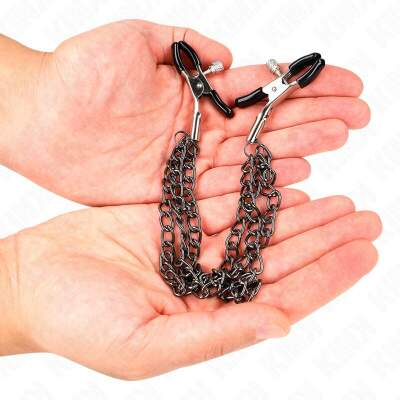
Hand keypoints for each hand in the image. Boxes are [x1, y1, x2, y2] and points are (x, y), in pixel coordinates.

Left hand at [0, 20, 368, 204]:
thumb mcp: (134, 40)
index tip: (346, 86)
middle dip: (312, 119)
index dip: (303, 88)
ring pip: (251, 158)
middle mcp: (198, 130)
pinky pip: (220, 191)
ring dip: (295, 151)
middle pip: (265, 125)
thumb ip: (185, 44)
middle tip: (356, 119)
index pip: (260, 90)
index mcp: (193, 94)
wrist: (39, 115)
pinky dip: (255, 186)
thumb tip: (227, 53)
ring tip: (335, 147)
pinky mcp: (169, 191)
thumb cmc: (77, 72)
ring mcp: (186, 162)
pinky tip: (289, 182)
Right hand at [1, 194, 380, 378]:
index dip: (326, 274)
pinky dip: (250, 187)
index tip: (364, 251)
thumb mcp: (148, 344)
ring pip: (255, 224)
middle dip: (322, 236)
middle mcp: (207, 280)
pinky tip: (282, 177)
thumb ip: (217, 334)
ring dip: (295, 209)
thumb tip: (279, 327)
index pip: (283, 295)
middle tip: (365, 217)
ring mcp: (190, 245)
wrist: (32, 281)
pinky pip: (219, 198)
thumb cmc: (79, 323)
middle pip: (278, 255)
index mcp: (209, 316)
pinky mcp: (171, 216)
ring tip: (337, 195)